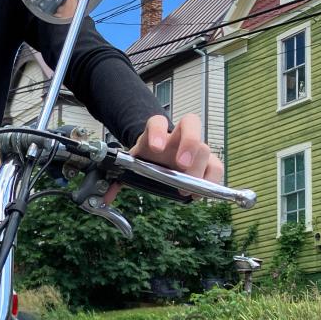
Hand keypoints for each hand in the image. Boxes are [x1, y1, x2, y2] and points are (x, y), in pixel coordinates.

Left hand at [106, 112, 222, 201]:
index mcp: (154, 134)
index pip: (156, 122)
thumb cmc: (146, 159)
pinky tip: (201, 193)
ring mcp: (193, 147)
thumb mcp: (131, 165)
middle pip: (190, 127)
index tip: (155, 148)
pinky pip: (216, 166)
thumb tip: (104, 197)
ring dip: (199, 169)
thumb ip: (117, 178)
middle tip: (181, 166)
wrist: (158, 156)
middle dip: (188, 144)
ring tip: (188, 188)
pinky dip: (212, 179)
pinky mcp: (205, 162)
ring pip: (204, 148)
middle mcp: (176, 136)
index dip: (156, 131)